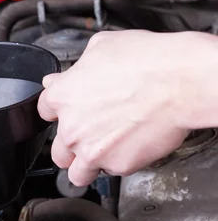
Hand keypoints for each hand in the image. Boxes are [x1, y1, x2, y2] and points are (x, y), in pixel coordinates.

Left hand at [38, 30, 217, 186]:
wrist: (177, 82)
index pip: (44, 110)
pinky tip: (129, 146)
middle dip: (71, 144)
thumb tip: (66, 75)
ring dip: (87, 165)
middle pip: (58, 150)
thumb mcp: (102, 46)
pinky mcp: (118, 165)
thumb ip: (78, 67)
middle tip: (88, 134)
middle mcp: (72, 127)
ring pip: (77, 174)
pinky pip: (111, 173)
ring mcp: (93, 150)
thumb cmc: (145, 61)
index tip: (68, 110)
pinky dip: (118, 164)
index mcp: (62, 96)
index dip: (58, 110)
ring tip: (103, 152)